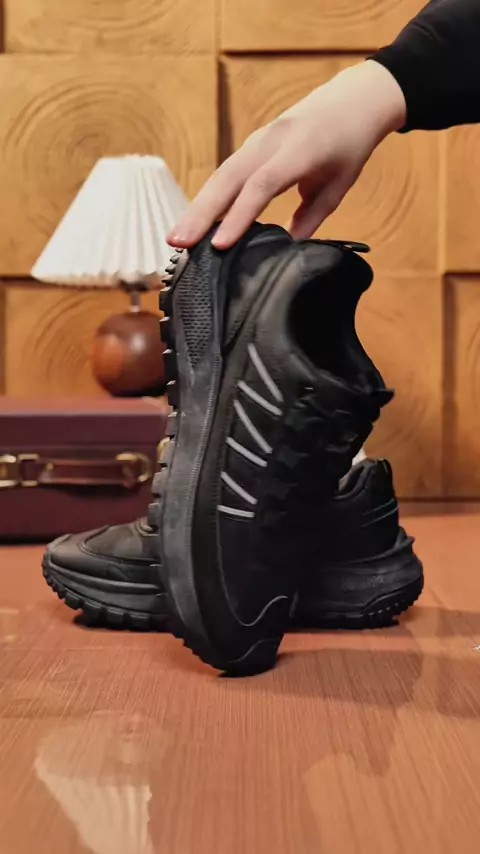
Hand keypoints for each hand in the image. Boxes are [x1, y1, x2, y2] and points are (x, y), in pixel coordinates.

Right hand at [168, 60, 405, 249]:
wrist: (352, 100)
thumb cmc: (349, 145)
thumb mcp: (339, 186)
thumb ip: (311, 218)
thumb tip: (286, 250)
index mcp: (299, 151)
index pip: (262, 185)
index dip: (239, 216)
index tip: (219, 245)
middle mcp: (271, 142)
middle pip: (229, 178)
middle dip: (201, 213)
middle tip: (177, 243)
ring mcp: (257, 141)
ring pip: (220, 175)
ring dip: (196, 207)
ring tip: (175, 238)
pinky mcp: (250, 145)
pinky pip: (225, 173)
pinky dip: (208, 198)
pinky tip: (194, 221)